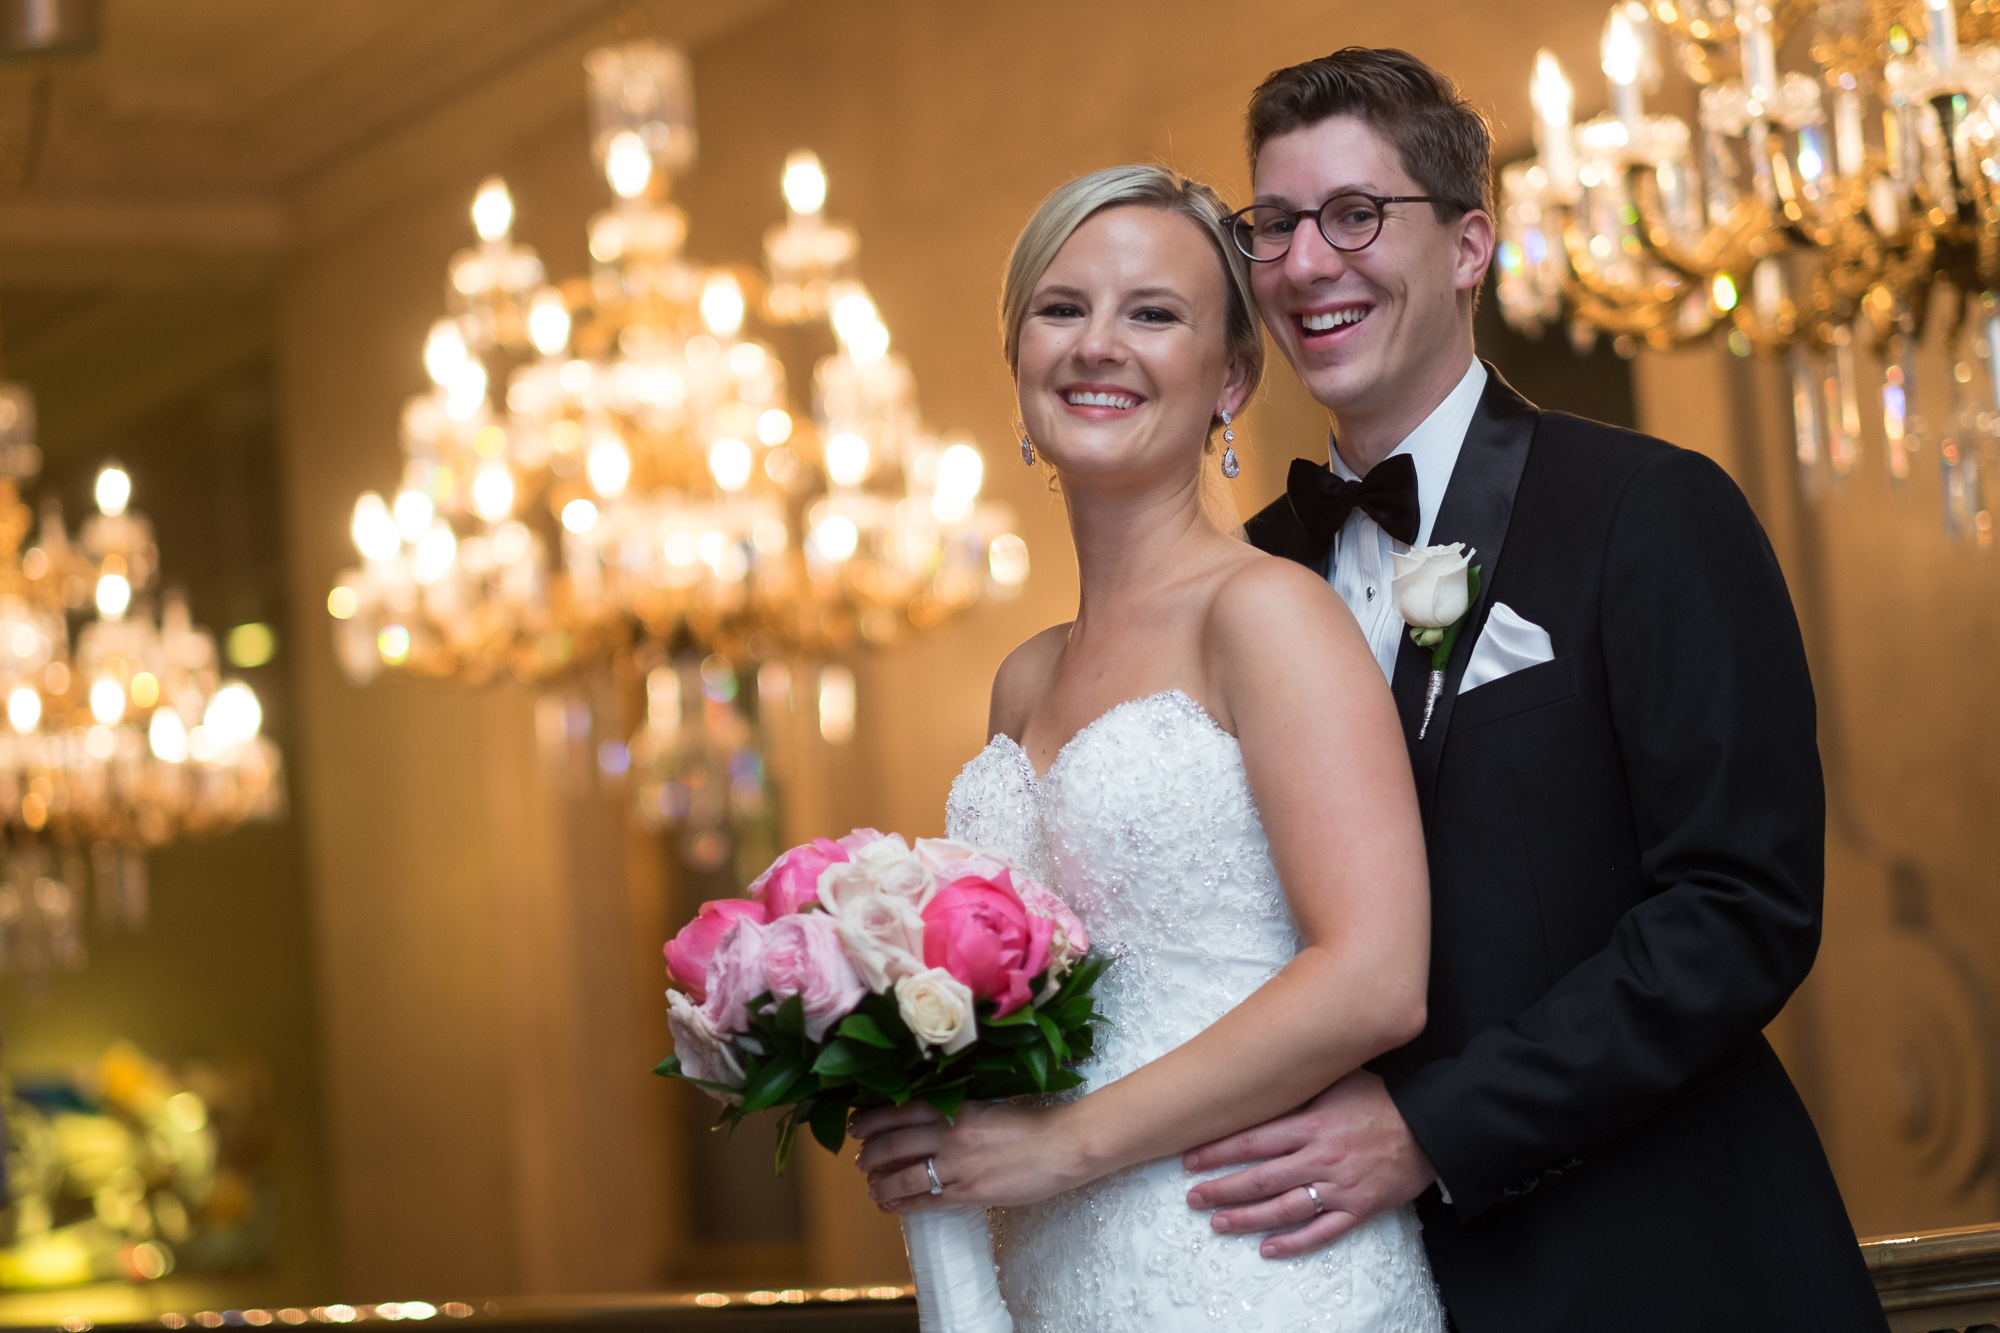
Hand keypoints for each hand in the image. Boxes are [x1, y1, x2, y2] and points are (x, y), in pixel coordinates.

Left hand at [851, 1100, 1091, 1212]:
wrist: (1062, 1147)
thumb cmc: (1029, 1125)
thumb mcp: (986, 1107)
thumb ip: (955, 1113)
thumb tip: (924, 1122)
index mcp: (956, 1107)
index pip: (900, 1111)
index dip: (872, 1120)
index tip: (856, 1125)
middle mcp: (951, 1134)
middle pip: (893, 1144)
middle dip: (869, 1155)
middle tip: (859, 1162)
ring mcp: (959, 1166)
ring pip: (904, 1177)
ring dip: (881, 1185)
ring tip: (873, 1189)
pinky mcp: (969, 1193)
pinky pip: (926, 1200)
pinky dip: (903, 1204)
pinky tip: (892, 1206)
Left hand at [1180, 1070, 1436, 1259]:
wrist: (1431, 1128)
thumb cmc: (1383, 1099)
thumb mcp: (1339, 1080)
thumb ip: (1301, 1085)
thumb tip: (1261, 1077)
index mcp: (1312, 1124)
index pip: (1253, 1141)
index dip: (1218, 1152)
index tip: (1191, 1158)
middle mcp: (1320, 1158)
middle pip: (1260, 1178)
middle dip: (1222, 1189)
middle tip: (1193, 1197)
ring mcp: (1339, 1187)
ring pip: (1284, 1208)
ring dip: (1247, 1219)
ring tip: (1218, 1223)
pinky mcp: (1358, 1209)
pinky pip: (1321, 1232)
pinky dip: (1293, 1243)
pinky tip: (1267, 1249)